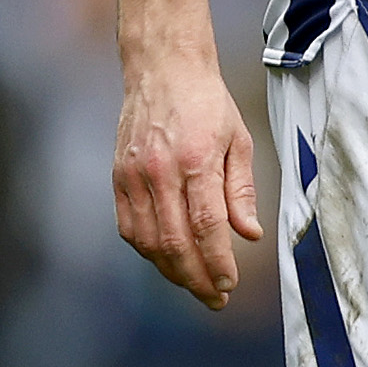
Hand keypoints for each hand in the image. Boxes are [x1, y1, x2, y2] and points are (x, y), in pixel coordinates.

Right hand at [113, 51, 266, 308]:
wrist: (162, 68)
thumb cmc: (207, 103)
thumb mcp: (237, 140)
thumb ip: (241, 191)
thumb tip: (250, 235)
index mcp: (195, 160)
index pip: (206, 227)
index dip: (217, 263)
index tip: (230, 285)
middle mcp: (160, 171)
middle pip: (174, 242)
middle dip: (196, 278)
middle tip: (215, 298)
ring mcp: (133, 176)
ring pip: (148, 242)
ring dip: (171, 271)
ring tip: (194, 284)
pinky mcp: (118, 178)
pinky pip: (129, 228)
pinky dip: (148, 251)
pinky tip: (167, 260)